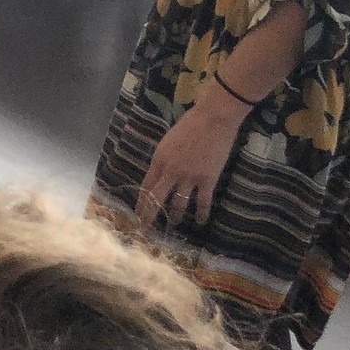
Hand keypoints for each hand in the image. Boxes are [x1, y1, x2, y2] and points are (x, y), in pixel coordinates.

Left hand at [136, 98, 246, 227]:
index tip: (137, 214)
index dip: (141, 202)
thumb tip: (160, 175)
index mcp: (158, 160)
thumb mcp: (168, 142)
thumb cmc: (189, 126)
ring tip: (174, 225)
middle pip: (156, 199)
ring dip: (176, 216)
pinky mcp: (207, 180)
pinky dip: (202, 214)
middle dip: (149, 216)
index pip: (145, 187)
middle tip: (145, 230)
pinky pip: (203, 202)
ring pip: (178, 204)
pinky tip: (201, 222)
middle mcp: (170, 172)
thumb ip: (163, 160)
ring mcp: (189, 178)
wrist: (212, 119)